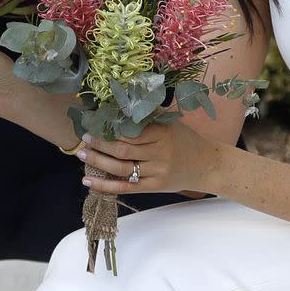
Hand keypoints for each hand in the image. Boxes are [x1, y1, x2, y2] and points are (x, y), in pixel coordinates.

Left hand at [78, 120, 221, 195]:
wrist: (207, 166)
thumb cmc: (186, 141)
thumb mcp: (172, 124)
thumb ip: (150, 116)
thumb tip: (123, 103)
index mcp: (163, 134)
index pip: (131, 132)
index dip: (111, 129)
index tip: (96, 123)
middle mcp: (159, 154)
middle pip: (123, 150)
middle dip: (100, 144)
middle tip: (85, 138)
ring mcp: (156, 173)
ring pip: (121, 168)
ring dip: (98, 162)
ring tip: (82, 154)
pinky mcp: (154, 187)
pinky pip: (126, 187)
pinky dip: (105, 186)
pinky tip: (87, 181)